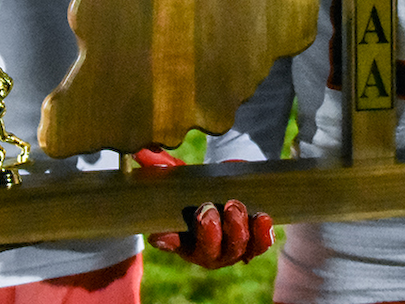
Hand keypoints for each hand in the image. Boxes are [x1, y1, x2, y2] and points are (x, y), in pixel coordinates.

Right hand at [134, 149, 274, 268]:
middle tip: (207, 211)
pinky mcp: (256, 242)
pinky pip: (261, 243)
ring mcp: (233, 249)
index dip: (169, 241)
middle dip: (208, 233)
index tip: (162, 234)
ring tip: (233, 206)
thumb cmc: (203, 188)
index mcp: (184, 239)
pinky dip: (262, 233)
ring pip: (236, 247)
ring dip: (235, 229)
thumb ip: (165, 167)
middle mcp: (208, 251)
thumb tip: (141, 152)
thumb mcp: (185, 176)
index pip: (173, 243)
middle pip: (209, 251)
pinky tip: (262, 217)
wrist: (234, 187)